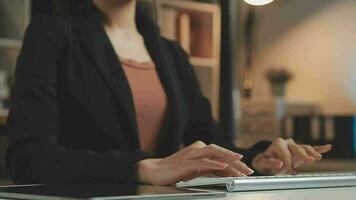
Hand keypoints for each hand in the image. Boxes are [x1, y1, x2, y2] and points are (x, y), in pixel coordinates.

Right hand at [137, 141, 253, 185]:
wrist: (155, 171)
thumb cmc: (174, 171)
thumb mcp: (195, 169)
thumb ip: (209, 169)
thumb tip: (226, 173)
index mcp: (200, 150)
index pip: (220, 154)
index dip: (234, 161)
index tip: (245, 169)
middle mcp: (197, 149)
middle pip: (220, 152)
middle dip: (236, 161)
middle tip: (248, 170)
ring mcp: (192, 155)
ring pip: (214, 154)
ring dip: (229, 161)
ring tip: (241, 167)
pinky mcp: (186, 163)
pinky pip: (203, 162)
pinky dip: (214, 164)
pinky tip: (223, 167)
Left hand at [252, 138, 331, 174]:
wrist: (267, 161)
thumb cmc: (265, 162)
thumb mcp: (263, 163)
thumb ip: (270, 163)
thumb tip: (279, 164)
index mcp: (278, 143)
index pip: (285, 153)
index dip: (288, 162)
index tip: (290, 171)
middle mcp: (287, 142)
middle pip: (297, 148)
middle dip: (303, 155)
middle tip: (309, 161)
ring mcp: (295, 145)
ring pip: (305, 148)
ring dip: (312, 152)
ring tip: (318, 158)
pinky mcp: (301, 150)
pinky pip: (311, 148)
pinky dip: (319, 148)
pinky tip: (328, 147)